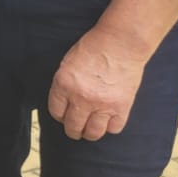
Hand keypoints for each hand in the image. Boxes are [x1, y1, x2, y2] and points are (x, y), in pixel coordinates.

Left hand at [47, 23, 148, 139]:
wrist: (120, 43)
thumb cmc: (93, 48)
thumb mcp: (68, 64)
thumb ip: (64, 85)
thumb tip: (63, 103)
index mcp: (63, 84)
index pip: (55, 112)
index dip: (59, 116)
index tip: (63, 116)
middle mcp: (81, 97)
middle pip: (73, 127)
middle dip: (72, 130)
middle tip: (75, 129)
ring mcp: (102, 104)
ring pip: (93, 133)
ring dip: (90, 133)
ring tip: (90, 129)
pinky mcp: (121, 107)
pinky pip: (114, 128)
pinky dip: (110, 126)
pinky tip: (108, 120)